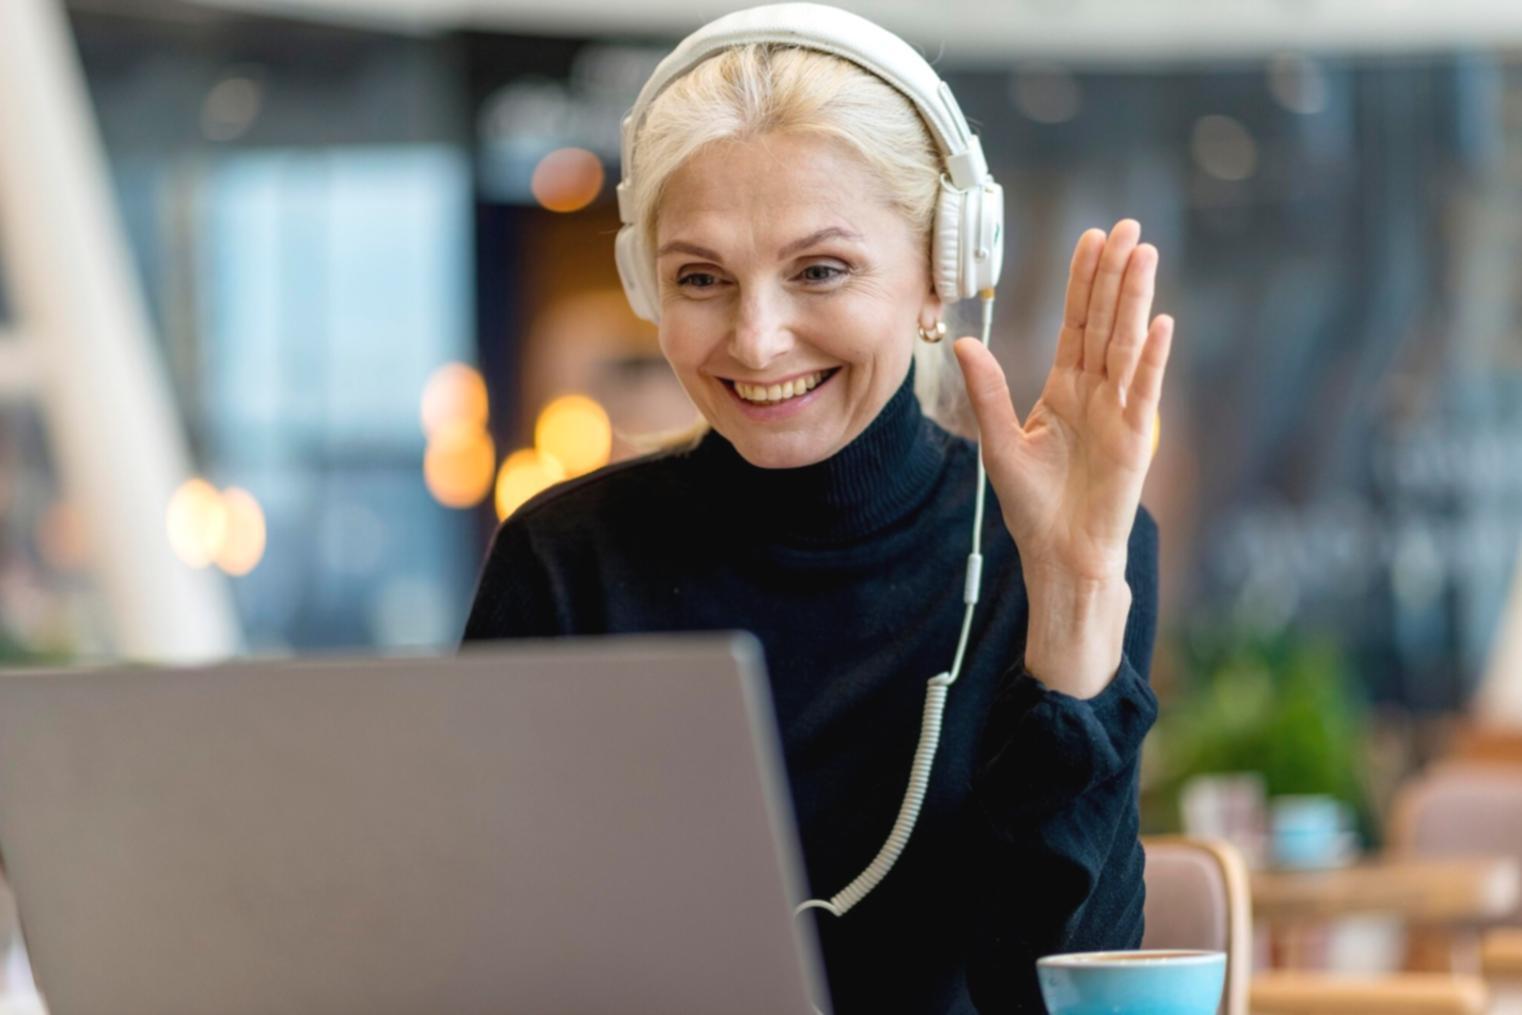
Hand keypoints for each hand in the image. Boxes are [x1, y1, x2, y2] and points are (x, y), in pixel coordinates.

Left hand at [953, 220, 1173, 694]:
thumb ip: (987, 391)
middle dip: (1114, 275)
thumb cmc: (1034, 506)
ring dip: (1135, 300)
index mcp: (1065, 390)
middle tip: (1127, 227)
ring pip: (1127, 344)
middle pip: (1107, 322)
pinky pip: (1143, 390)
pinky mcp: (1134, 439)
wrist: (1060, 554)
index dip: (1082, 282)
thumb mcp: (1000, 442)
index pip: (1077, 324)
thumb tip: (963, 342)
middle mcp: (1096, 394)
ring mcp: (1119, 412)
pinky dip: (1151, 358)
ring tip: (1144, 254)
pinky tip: (1160, 322)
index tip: (1089, 239)